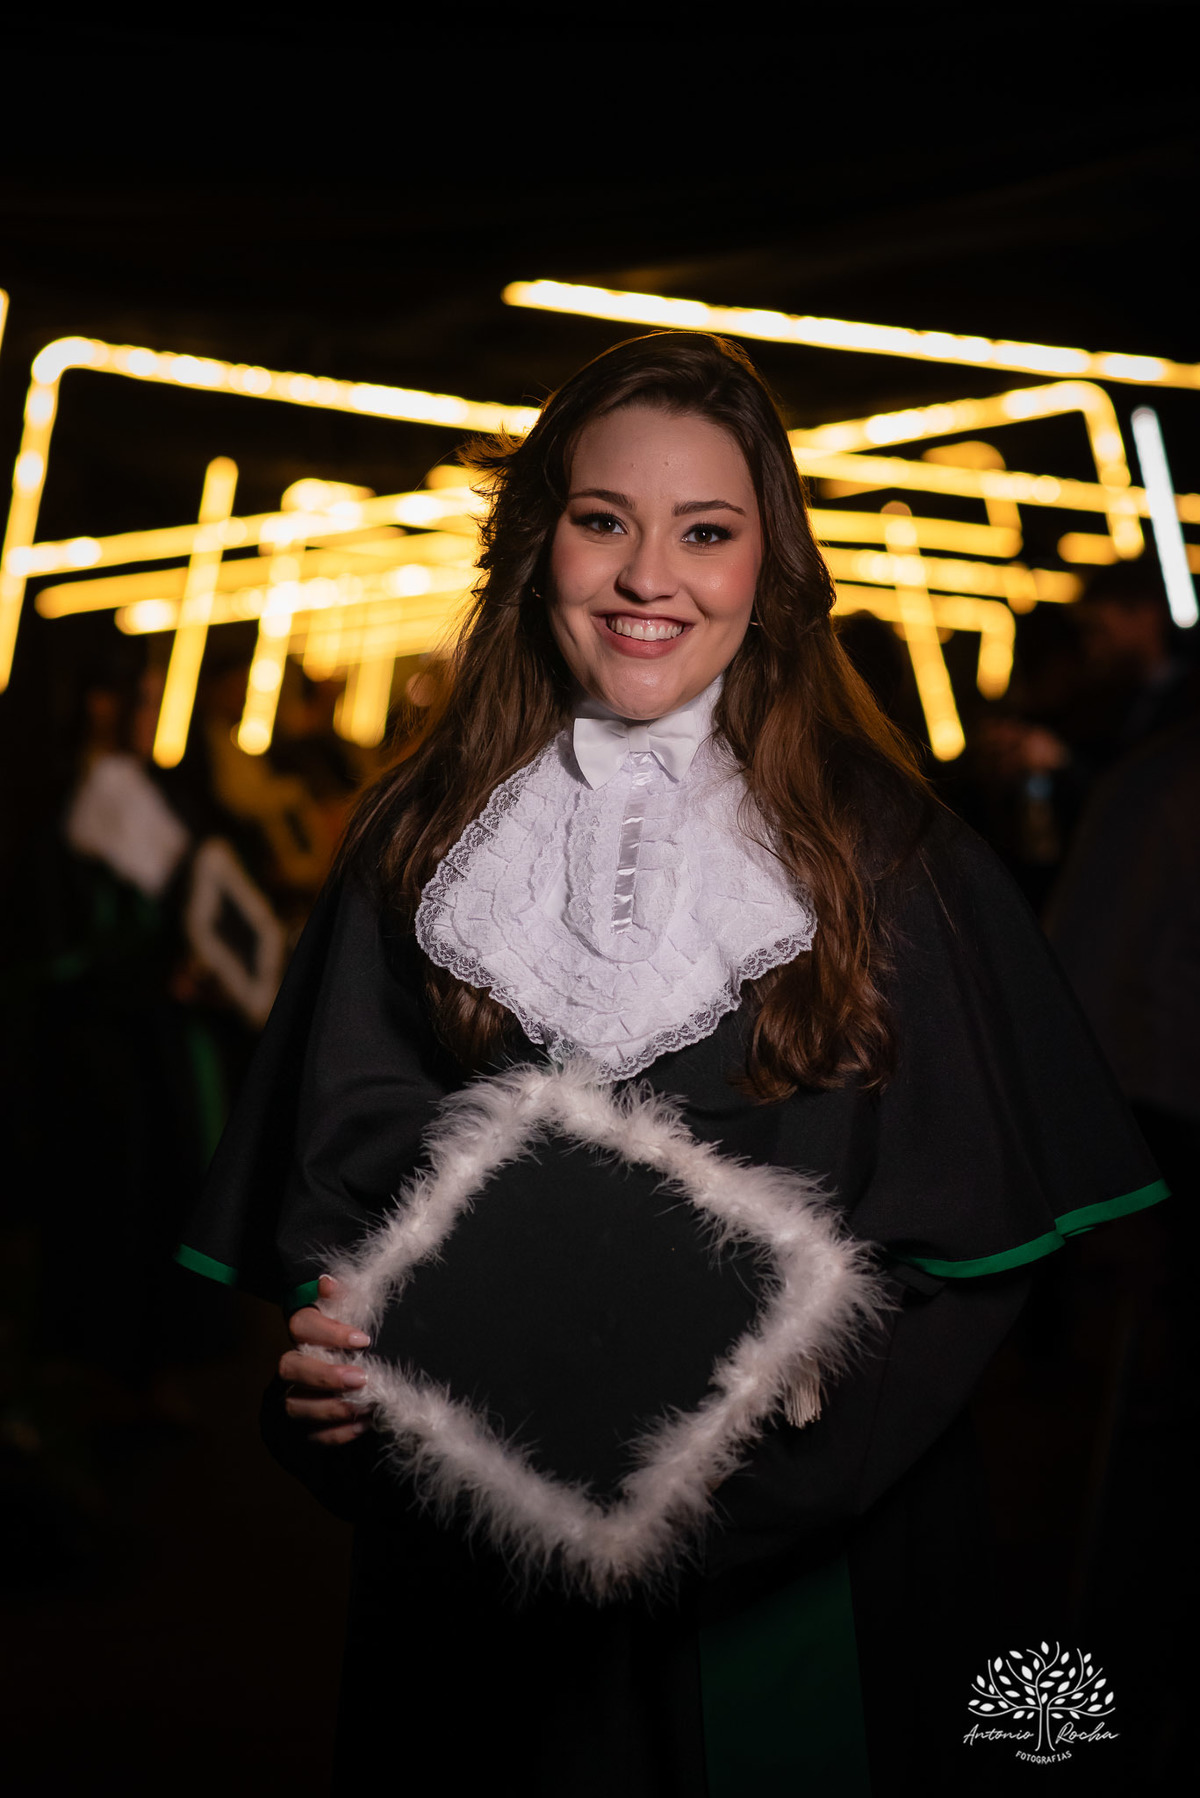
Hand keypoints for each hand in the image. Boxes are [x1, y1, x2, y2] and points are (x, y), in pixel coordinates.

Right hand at [279, 1274, 372, 1445]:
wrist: (346, 1394)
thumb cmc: (350, 1349)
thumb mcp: (351, 1321)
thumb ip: (344, 1300)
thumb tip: (327, 1282)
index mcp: (302, 1335)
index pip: (300, 1325)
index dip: (327, 1331)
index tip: (362, 1339)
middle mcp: (289, 1366)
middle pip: (290, 1367)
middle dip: (325, 1374)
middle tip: (361, 1377)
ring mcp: (288, 1398)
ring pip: (295, 1405)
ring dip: (332, 1407)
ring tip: (366, 1405)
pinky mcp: (296, 1430)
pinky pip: (309, 1436)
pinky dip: (336, 1433)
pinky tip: (363, 1425)